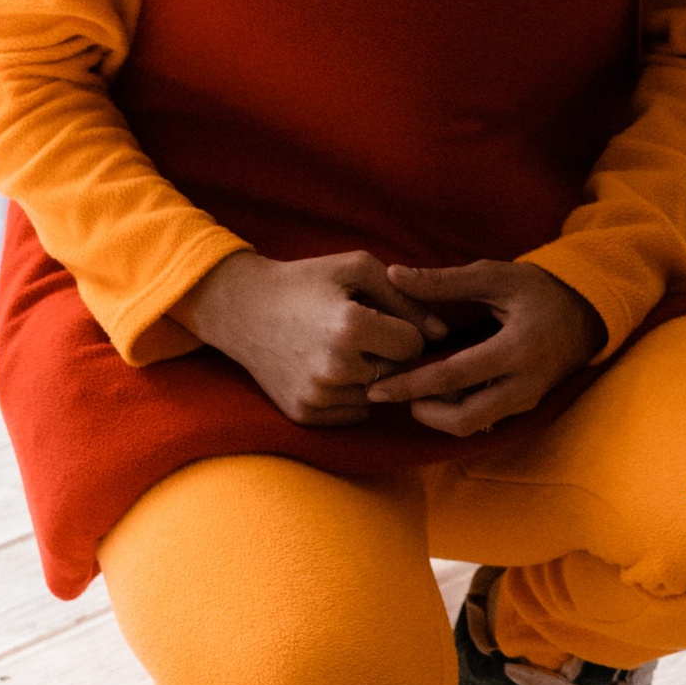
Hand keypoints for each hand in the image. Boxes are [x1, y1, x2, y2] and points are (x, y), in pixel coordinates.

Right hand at [177, 248, 440, 428]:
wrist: (243, 310)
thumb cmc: (306, 281)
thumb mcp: (357, 268)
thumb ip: (407, 298)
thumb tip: (442, 334)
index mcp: (350, 327)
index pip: (413, 345)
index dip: (403, 329)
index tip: (380, 317)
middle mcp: (334, 368)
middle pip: (397, 372)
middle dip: (388, 353)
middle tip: (360, 333)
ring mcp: (317, 396)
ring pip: (378, 396)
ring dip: (371, 376)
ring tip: (342, 349)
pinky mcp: (304, 415)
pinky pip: (355, 414)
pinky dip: (351, 395)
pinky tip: (329, 369)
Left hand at [366, 258, 605, 438]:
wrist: (588, 312)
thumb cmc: (540, 290)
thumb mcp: (495, 277)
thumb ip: (444, 281)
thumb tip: (394, 275)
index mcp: (517, 349)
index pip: (454, 376)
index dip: (412, 385)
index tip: (378, 388)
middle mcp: (524, 384)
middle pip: (463, 419)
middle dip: (422, 412)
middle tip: (390, 394)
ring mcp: (527, 400)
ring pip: (473, 425)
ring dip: (437, 414)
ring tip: (411, 391)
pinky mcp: (525, 407)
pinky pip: (484, 419)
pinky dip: (456, 411)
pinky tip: (436, 393)